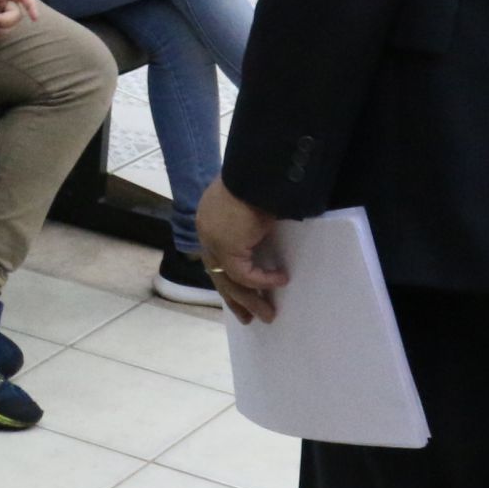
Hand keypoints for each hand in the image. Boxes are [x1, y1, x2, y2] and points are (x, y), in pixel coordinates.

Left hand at [196, 181, 288, 325]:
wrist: (256, 170)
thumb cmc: (259, 179)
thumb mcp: (252, 201)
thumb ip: (251, 221)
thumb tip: (266, 232)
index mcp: (209, 218)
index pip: (215, 255)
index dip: (227, 276)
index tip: (238, 293)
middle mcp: (206, 231)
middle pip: (217, 274)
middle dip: (235, 298)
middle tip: (248, 317)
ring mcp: (213, 241)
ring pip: (230, 281)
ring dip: (250, 301)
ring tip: (269, 315)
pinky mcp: (226, 248)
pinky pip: (245, 275)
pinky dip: (264, 281)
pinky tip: (282, 280)